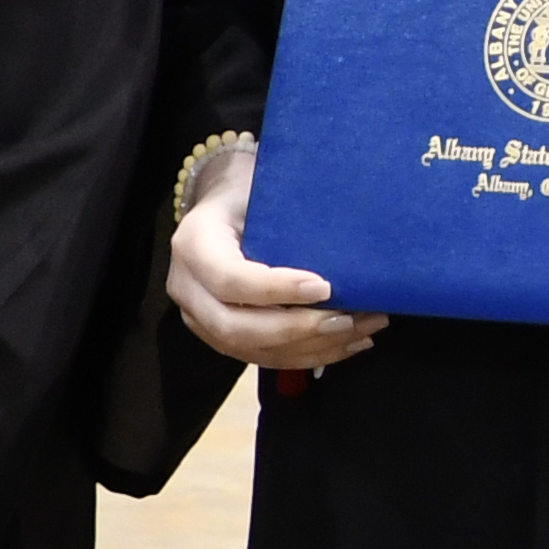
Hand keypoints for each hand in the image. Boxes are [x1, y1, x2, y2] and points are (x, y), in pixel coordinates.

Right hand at [168, 136, 378, 369]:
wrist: (223, 208)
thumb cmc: (247, 194)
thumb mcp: (259, 191)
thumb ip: (286, 220)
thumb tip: (344, 251)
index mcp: (194, 244)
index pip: (229, 279)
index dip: (276, 290)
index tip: (325, 286)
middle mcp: (187, 287)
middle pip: (236, 328)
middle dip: (298, 330)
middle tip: (348, 319)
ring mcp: (199, 318)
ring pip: (251, 350)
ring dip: (312, 348)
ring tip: (361, 331)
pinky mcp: (218, 336)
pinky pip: (263, 357)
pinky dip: (308, 355)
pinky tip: (347, 344)